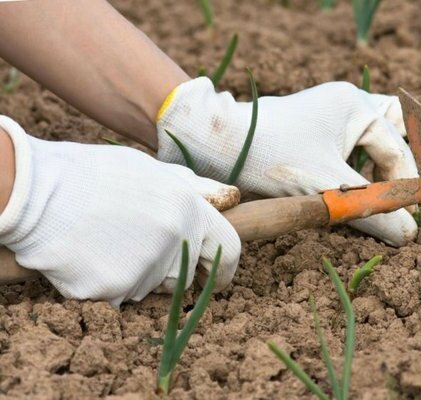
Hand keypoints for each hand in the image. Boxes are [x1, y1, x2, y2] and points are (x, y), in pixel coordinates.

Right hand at [0, 116, 240, 306]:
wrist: (35, 190)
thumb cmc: (93, 175)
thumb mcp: (151, 170)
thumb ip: (194, 190)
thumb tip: (230, 200)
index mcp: (188, 208)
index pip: (228, 249)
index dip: (226, 268)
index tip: (220, 277)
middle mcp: (174, 240)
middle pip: (186, 273)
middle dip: (170, 268)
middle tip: (135, 246)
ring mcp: (145, 268)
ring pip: (152, 286)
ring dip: (136, 273)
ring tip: (105, 241)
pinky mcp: (114, 291)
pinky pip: (120, 297)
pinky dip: (107, 285)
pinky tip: (87, 257)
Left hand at [156, 78, 420, 246]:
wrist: (217, 146)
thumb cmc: (270, 158)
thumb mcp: (326, 188)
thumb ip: (371, 210)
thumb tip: (411, 235)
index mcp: (356, 107)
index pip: (400, 151)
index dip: (413, 188)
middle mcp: (349, 105)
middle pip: (402, 130)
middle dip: (420, 162)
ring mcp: (332, 117)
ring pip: (381, 138)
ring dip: (396, 165)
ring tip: (411, 193)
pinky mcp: (318, 134)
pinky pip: (356, 148)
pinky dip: (370, 169)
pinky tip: (372, 191)